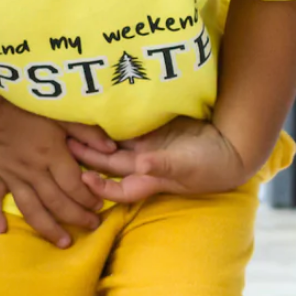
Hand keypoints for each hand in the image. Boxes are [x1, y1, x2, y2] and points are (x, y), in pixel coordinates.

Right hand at [0, 101, 115, 247]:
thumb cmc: (29, 107)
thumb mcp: (63, 114)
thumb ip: (87, 132)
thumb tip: (111, 149)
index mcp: (52, 155)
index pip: (74, 185)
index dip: (89, 198)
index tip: (100, 205)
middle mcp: (34, 172)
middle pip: (57, 202)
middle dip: (77, 217)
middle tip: (92, 226)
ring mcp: (13, 176)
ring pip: (32, 209)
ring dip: (48, 228)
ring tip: (64, 242)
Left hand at [67, 116, 248, 202]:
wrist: (232, 145)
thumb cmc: (212, 164)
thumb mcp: (188, 165)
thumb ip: (163, 164)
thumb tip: (140, 165)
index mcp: (149, 178)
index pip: (118, 188)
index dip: (99, 186)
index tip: (82, 179)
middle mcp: (143, 162)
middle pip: (108, 161)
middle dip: (86, 155)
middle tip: (63, 142)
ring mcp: (148, 143)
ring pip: (114, 141)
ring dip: (94, 136)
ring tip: (71, 124)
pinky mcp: (153, 126)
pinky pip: (127, 124)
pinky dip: (113, 119)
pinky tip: (97, 108)